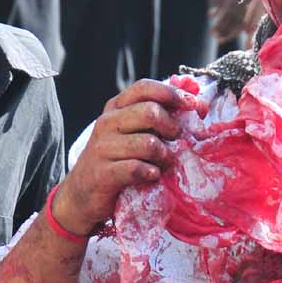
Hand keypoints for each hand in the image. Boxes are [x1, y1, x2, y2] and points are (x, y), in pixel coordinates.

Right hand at [51, 80, 203, 235]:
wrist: (82, 195)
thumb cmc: (117, 160)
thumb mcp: (134, 132)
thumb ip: (160, 116)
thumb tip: (199, 102)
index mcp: (117, 108)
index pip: (145, 87)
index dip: (172, 93)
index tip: (193, 105)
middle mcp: (107, 122)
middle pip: (150, 112)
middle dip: (172, 127)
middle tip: (175, 141)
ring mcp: (102, 147)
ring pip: (149, 143)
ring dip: (165, 155)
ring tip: (164, 163)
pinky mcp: (103, 173)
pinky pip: (137, 168)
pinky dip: (151, 173)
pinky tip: (152, 176)